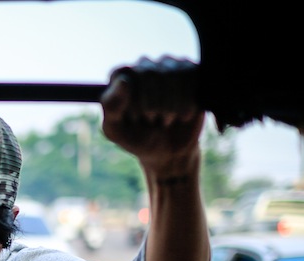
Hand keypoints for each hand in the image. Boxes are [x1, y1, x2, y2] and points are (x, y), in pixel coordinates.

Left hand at [101, 56, 203, 177]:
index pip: (126, 76)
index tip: (133, 118)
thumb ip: (111, 106)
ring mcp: (170, 66)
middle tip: (151, 120)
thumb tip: (123, 81)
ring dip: (170, 107)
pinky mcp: (192, 72)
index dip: (133, 102)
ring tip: (166, 120)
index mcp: (121, 75)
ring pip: (172, 75)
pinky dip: (186, 104)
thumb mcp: (115, 130)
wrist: (168, 153)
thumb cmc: (137, 138)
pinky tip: (182, 115)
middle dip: (151, 106)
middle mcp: (145, 65)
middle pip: (149, 73)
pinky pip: (191, 79)